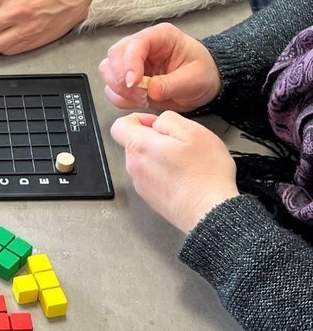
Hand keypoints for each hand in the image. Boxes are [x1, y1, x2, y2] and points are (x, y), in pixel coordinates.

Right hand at [99, 22, 220, 111]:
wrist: (204, 86)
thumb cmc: (202, 74)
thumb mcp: (194, 79)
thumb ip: (171, 84)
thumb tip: (149, 89)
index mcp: (160, 37)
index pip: (135, 44)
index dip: (130, 63)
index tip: (134, 83)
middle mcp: (141, 46)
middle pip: (114, 55)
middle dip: (121, 78)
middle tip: (140, 94)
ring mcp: (131, 62)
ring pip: (107, 70)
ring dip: (119, 88)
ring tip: (142, 98)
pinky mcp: (126, 78)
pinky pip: (111, 88)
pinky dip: (120, 98)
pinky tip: (138, 101)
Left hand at [110, 112, 238, 232]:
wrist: (210, 212)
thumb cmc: (204, 174)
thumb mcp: (194, 131)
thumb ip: (168, 120)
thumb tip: (157, 122)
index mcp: (139, 146)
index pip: (120, 125)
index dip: (139, 119)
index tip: (157, 123)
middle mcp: (134, 166)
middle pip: (135, 143)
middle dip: (156, 139)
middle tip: (181, 144)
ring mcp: (141, 184)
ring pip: (146, 161)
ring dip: (162, 157)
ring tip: (187, 162)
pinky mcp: (150, 197)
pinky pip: (153, 177)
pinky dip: (166, 173)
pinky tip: (185, 176)